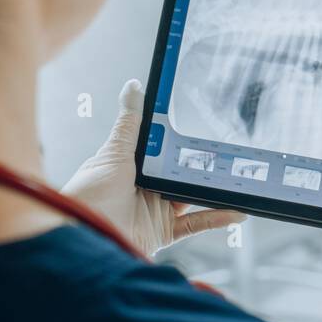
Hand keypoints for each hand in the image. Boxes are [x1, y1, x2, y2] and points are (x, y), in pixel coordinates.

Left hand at [62, 79, 244, 256]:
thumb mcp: (114, 152)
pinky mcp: (163, 231)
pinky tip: (236, 211)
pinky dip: (216, 218)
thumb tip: (134, 86)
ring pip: (193, 197)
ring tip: (238, 178)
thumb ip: (130, 123)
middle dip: (204, 164)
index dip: (182, 138)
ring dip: (215, 190)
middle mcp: (146, 187)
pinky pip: (195, 224)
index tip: (204, 125)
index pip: (163, 148)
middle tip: (229, 151)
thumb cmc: (90, 194)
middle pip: (181, 172)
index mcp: (133, 166)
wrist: (83, 235)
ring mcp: (155, 210)